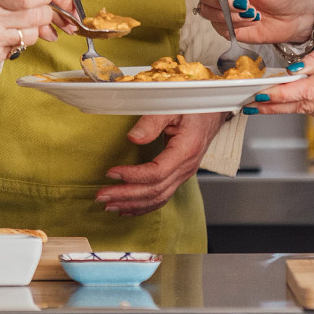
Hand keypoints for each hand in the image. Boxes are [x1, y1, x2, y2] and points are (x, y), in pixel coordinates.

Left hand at [95, 113, 223, 215]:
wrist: (212, 111)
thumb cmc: (193, 106)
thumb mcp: (172, 106)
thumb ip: (152, 122)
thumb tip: (133, 138)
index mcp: (186, 149)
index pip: (157, 172)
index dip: (133, 176)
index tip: (112, 173)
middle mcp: (186, 167)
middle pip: (155, 190)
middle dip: (126, 195)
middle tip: (102, 195)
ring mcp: (184, 173)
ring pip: (158, 198)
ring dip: (132, 204)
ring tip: (109, 205)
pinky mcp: (179, 175)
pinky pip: (162, 196)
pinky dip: (144, 205)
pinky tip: (128, 208)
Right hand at [186, 0, 313, 45]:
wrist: (294, 16)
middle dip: (223, 0)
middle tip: (245, 2)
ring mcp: (219, 6)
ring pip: (206, 11)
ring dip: (230, 13)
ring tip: (252, 11)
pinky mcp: (224, 24)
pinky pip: (217, 26)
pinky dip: (236, 24)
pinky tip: (252, 19)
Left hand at [242, 32, 313, 121]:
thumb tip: (296, 68)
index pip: (311, 90)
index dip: (284, 95)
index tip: (263, 95)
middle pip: (308, 105)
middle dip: (277, 105)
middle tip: (253, 104)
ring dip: (290, 107)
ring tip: (266, 101)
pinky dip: (310, 105)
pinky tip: (296, 99)